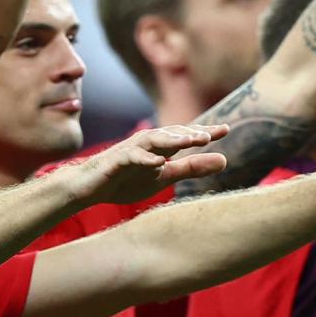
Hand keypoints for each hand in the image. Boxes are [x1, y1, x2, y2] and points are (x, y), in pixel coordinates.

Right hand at [70, 124, 229, 205]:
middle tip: (210, 136)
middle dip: (190, 133)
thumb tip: (225, 160)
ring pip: (154, 139)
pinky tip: (158, 162)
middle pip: (172, 134)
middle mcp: (147, 143)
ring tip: (191, 141)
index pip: (185, 137)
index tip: (226, 129)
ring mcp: (130, 150)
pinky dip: (145, 158)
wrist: (89, 187)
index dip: (205, 132)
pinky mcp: (115, 161)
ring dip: (172, 139)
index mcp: (160, 147)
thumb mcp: (164, 176)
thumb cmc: (125, 180)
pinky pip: (131, 157)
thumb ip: (192, 168)